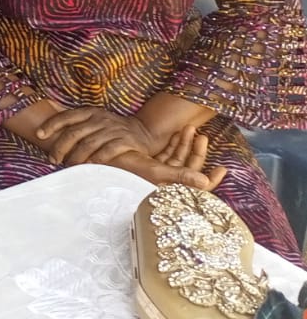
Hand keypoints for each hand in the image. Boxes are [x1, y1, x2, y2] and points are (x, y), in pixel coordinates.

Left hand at [36, 107, 160, 165]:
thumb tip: (50, 137)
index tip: (39, 135)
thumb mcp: (95, 122)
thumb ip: (77, 126)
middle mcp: (100, 119)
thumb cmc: (112, 130)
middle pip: (74, 133)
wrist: (144, 131)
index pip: (66, 116)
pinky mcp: (126, 141)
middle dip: (60, 148)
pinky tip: (88, 167)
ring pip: (88, 144)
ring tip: (68, 166)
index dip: (51, 125)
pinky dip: (96, 159)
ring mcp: (113, 129)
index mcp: (90, 112)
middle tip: (53, 159)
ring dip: (75, 157)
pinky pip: (108, 151)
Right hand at [111, 127, 226, 190]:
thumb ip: (182, 177)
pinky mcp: (148, 164)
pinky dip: (174, 144)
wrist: (96, 159)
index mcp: (167, 191)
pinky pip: (167, 155)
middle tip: (202, 135)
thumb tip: (206, 182)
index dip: (211, 179)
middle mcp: (164, 184)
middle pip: (188, 169)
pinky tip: (178, 133)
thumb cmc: (124, 170)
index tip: (223, 168)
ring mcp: (156, 173)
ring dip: (186, 144)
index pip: (196, 188)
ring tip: (191, 129)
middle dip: (196, 152)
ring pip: (178, 160)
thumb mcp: (155, 172)